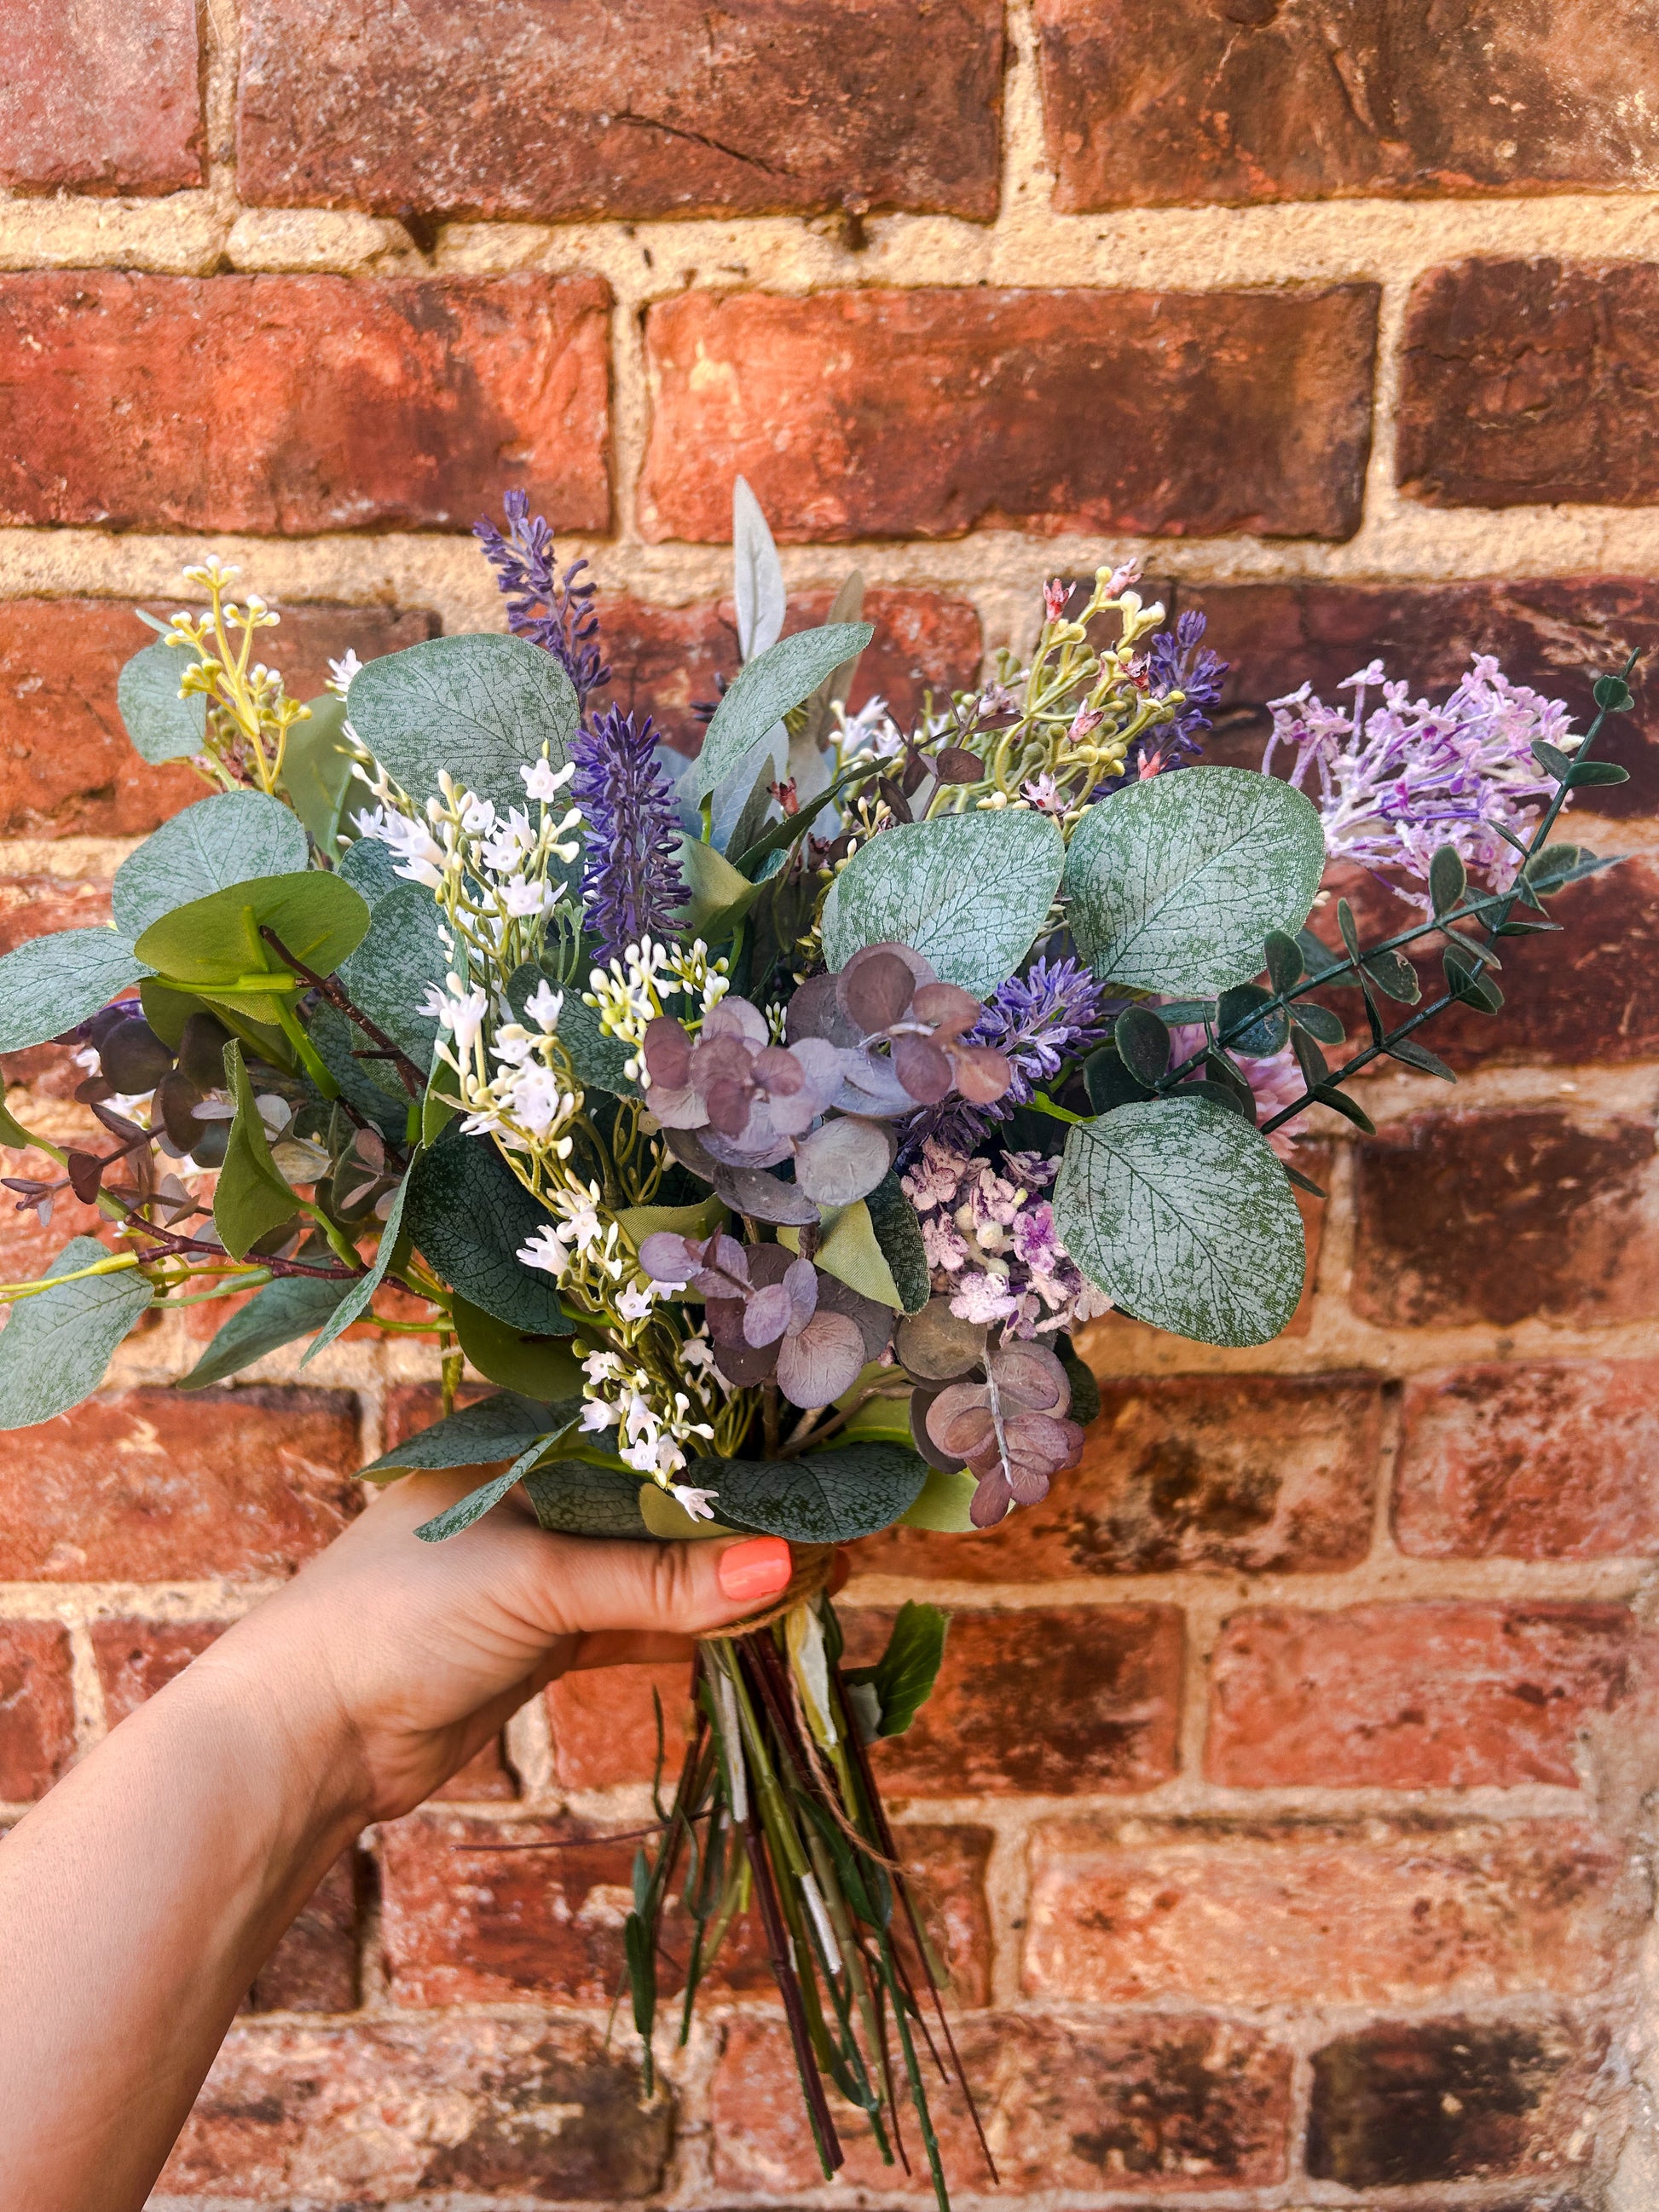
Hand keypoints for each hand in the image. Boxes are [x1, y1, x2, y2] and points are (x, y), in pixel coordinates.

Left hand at [194, 1471, 797, 1825]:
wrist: (306, 1738)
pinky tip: (759, 1617)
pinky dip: (693, 1623)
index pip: (640, 1418)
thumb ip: (659, 1581)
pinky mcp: (545, 1635)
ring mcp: (539, 1565)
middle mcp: (531, 1489)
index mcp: (514, 1436)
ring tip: (821, 1563)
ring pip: (653, 1561)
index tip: (810, 1439)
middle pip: (655, 1492)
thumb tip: (787, 1567)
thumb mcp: (536, 1580)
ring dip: (722, 1572)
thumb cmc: (396, 1615)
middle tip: (836, 1508)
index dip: (724, 1432)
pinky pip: (639, 1620)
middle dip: (738, 1507)